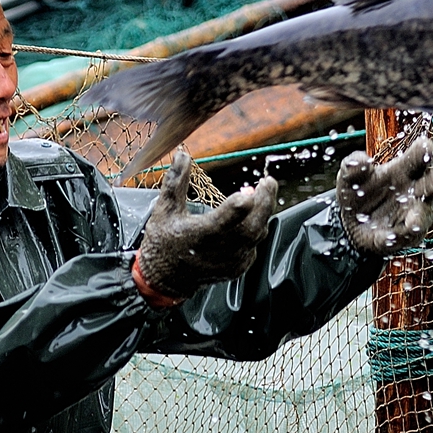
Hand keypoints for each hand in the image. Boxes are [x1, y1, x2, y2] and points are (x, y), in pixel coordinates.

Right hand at [134, 151, 278, 302]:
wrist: (165, 279)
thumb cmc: (164, 241)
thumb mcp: (164, 209)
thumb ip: (176, 181)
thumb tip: (182, 153)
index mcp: (201, 234)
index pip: (226, 219)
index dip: (240, 204)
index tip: (248, 190)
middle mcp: (220, 250)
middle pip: (253, 226)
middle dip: (265, 202)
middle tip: (268, 182)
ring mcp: (231, 261)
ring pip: (257, 235)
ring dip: (262, 213)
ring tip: (261, 194)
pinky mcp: (237, 268)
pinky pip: (253, 246)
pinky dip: (254, 230)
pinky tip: (248, 218)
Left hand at [335, 135, 432, 253]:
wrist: (349, 225)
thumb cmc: (358, 192)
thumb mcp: (349, 177)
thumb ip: (353, 166)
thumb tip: (361, 159)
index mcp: (405, 168)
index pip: (422, 155)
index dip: (425, 150)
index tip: (425, 147)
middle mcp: (416, 190)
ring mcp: (414, 213)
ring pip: (423, 214)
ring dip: (420, 216)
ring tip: (413, 220)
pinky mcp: (405, 236)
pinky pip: (406, 237)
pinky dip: (400, 237)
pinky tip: (392, 236)